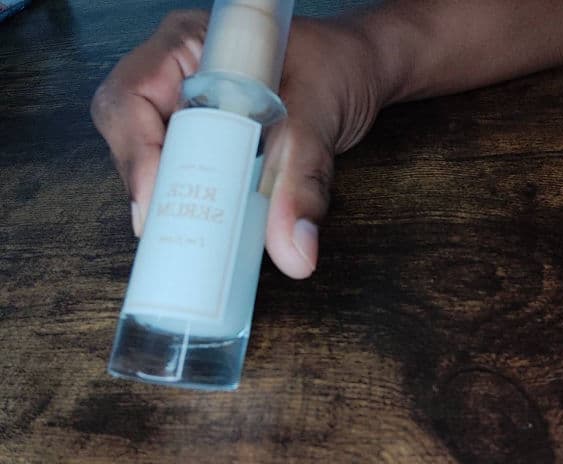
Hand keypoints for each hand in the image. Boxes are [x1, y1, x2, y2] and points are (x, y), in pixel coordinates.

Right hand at [91, 9, 382, 278]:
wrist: (360, 70)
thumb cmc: (337, 66)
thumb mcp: (319, 117)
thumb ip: (303, 182)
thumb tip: (293, 248)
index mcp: (190, 45)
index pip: (132, 95)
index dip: (136, 153)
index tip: (158, 203)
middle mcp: (179, 75)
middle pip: (131, 133)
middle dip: (146, 185)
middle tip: (169, 233)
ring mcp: (190, 107)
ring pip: (152, 158)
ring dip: (166, 200)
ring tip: (187, 239)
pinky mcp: (208, 137)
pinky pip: (184, 171)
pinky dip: (192, 202)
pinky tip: (207, 228)